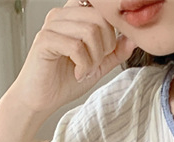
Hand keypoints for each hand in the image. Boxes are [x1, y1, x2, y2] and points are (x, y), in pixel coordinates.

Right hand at [6, 0, 135, 119]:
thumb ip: (115, 52)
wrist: (40, 99)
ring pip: (90, 31)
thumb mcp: (97, 65)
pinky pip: (76, 46)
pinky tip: (78, 74)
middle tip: (95, 65)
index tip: (104, 54)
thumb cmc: (64, 80)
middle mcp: (61, 14)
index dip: (111, 33)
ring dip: (94, 58)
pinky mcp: (45, 40)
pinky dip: (83, 64)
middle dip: (105, 46)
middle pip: (100, 19)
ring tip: (85, 71)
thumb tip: (133, 39)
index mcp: (73, 15)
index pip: (101, 10)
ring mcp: (52, 25)